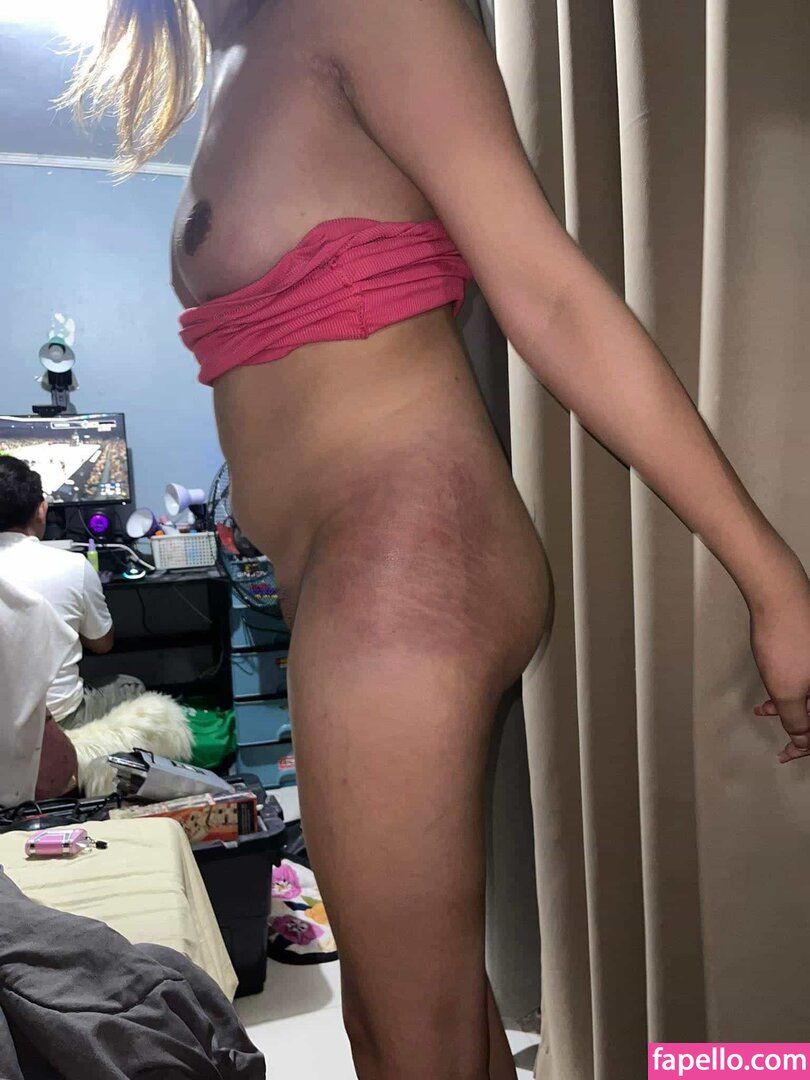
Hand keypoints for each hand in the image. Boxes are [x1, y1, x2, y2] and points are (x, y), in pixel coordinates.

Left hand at [749, 560, 809, 762]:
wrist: (779, 596)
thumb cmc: (785, 638)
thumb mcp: (787, 691)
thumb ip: (797, 721)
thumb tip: (804, 741)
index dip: (807, 747)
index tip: (788, 754)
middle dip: (801, 729)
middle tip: (783, 743)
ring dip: (792, 708)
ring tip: (767, 710)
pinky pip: (809, 679)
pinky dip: (793, 689)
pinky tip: (773, 692)